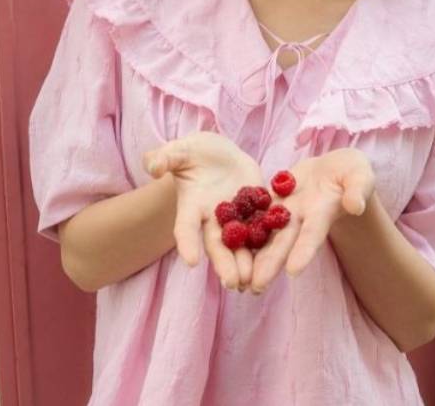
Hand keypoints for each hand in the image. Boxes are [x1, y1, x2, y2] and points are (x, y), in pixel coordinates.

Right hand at [142, 131, 261, 290]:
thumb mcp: (178, 151)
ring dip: (248, 262)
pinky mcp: (258, 206)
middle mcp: (213, 217)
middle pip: (217, 244)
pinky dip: (271, 239)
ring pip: (242, 242)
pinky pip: (265, 224)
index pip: (185, 227)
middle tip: (233, 283)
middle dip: (225, 263)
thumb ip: (165, 158)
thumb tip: (153, 167)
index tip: (191, 262)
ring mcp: (237, 214)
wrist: (216, 153)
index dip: (187, 243)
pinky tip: (280, 256)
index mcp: (191, 205)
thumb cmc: (191, 153)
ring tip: (256, 281)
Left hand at [250, 148, 375, 292]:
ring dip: (253, 253)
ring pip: (266, 232)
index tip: (294, 272)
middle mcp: (302, 217)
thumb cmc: (355, 174)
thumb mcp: (361, 176)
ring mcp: (286, 209)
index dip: (304, 251)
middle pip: (284, 242)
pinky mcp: (274, 198)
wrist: (336, 168)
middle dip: (271, 263)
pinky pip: (256, 210)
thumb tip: (355, 205)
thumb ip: (358, 190)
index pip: (312, 235)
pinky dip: (241, 223)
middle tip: (256, 287)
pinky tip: (223, 238)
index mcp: (323, 213)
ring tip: (237, 276)